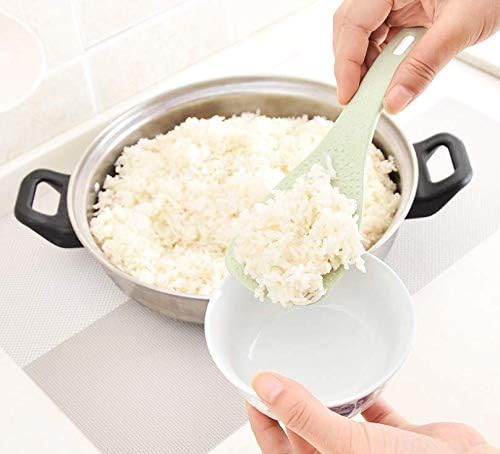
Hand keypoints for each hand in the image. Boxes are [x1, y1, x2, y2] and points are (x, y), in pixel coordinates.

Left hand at [248, 372, 498, 453]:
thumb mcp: (345, 445)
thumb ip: (302, 414)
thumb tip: (263, 385)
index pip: (276, 443)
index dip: (260, 414)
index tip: (252, 385)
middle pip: (303, 428)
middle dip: (289, 400)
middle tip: (277, 368)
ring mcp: (370, 447)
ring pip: (336, 416)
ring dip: (325, 394)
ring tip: (309, 366)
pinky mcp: (396, 434)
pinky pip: (373, 409)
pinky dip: (365, 391)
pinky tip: (359, 373)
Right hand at [333, 0, 499, 112]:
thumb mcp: (460, 26)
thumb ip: (424, 66)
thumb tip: (394, 100)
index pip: (353, 23)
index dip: (347, 63)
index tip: (349, 95)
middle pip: (349, 30)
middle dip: (351, 67)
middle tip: (357, 98)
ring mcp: (391, 1)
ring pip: (361, 37)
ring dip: (365, 67)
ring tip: (375, 91)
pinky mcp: (400, 12)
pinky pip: (378, 39)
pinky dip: (380, 62)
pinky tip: (387, 77)